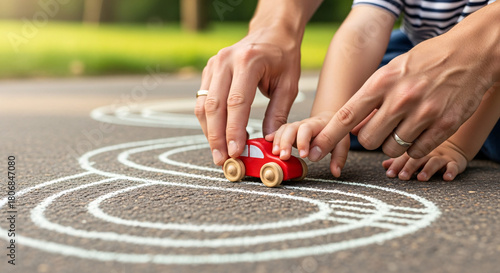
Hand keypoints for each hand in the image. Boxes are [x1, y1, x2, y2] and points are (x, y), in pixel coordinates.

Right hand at [195, 27, 300, 164]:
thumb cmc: (283, 58)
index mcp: (248, 61)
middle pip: (215, 106)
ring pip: (204, 105)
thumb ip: (278, 113)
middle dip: (217, 137)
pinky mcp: (209, 70)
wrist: (271, 32)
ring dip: (209, 132)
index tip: (235, 152)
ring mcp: (214, 64)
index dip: (234, 130)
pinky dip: (208, 121)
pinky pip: (203, 100)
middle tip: (222, 159)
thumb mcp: (289, 85)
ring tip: (218, 153)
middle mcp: (226, 61)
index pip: (237, 102)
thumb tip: (268, 141)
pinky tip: (216, 136)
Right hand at [266, 112, 349, 177]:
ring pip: (285, 129)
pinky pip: (280, 130)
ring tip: (275, 153)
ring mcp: (297, 126)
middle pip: (293, 127)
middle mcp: (306, 123)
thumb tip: (335, 171)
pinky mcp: (290, 130)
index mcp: (320, 124)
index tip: (304, 155)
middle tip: (284, 156)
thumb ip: (338, 157)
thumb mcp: (342, 143)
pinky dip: (273, 136)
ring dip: (278, 141)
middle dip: (286, 141)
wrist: (330, 118)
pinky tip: (267, 141)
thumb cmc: (336, 132)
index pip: (309, 129)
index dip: (304, 142)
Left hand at [307, 29, 493, 162]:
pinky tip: (421, 130)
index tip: (314, 150)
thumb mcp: (392, 71)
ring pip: (391, 149)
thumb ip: (371, 98)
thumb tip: (350, 127)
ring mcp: (424, 113)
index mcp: (382, 82)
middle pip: (368, 140)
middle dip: (371, 139)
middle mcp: (400, 98)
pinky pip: (416, 151)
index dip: (327, 137)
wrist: (472, 53)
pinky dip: (414, 147)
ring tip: (405, 126)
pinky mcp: (444, 126)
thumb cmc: (425, 62)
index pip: (346, 115)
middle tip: (382, 127)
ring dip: (393, 144)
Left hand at [382, 140, 467, 180]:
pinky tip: (447, 178)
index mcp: (415, 152)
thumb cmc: (426, 155)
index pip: (403, 158)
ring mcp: (441, 158)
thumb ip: (399, 162)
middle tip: (402, 177)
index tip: (389, 174)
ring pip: (434, 162)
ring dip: (427, 170)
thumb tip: (384, 165)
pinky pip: (453, 166)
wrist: (452, 147)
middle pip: (417, 159)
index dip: (396, 166)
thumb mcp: (413, 157)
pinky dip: (451, 171)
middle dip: (409, 168)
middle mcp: (427, 153)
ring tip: (421, 178)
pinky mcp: (454, 162)